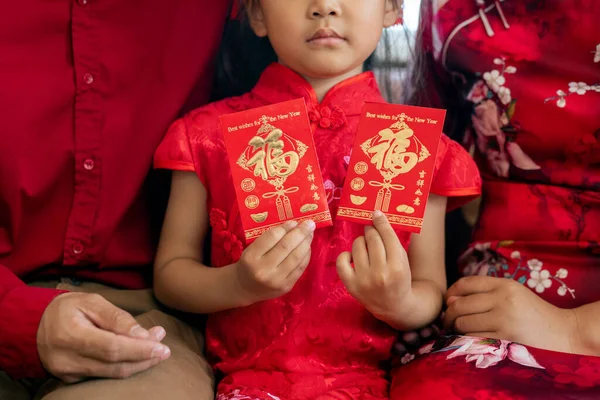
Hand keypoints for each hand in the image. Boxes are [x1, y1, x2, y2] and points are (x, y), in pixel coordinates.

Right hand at [37, 292, 170, 382]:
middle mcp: (67, 360)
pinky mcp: (71, 380)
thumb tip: (145, 335)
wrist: (34, 325)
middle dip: (145, 358)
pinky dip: (124, 367)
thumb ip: (118, 318)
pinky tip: (137, 356)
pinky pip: (104, 377)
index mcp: (71, 335)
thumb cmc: (67, 308)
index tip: (162, 346)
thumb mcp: (92, 302)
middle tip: (165, 348)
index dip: (140, 350)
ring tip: (156, 349)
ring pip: (112, 375)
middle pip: (115, 366)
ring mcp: (68, 373)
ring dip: (139, 364)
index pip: (112, 348)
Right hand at [234, 219, 314, 303]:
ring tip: (310, 234)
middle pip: (286, 246)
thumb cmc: (249, 264)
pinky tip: (307, 247)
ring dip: (306, 243)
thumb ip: (268, 239)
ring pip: (296, 257)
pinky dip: (306, 255)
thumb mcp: (251, 249)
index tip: (294, 222)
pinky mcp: (287, 286)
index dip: (286, 227)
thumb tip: (293, 226)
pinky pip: (300, 268)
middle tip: (309, 223)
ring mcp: (277, 280)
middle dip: (301, 233)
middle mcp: (264, 269)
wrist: (245, 289)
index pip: (272, 237)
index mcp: (251, 256)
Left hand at [336, 211, 411, 324]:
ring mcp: (364, 280)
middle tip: (370, 229)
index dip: (380, 222)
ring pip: (357, 246)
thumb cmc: (400, 279)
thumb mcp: (402, 260)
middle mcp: (380, 273)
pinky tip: (353, 256)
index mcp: (398, 266)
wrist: (394, 306)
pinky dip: (346, 254)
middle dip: (371, 230)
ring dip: (361, 240)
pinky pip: (342, 260)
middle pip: (372, 239)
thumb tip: (377, 217)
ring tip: (365, 245)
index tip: (376, 214)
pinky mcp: (351, 285)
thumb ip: (392, 241)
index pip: (387, 236)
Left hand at [444, 276, 577, 352]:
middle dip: (448, 314)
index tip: (447, 302)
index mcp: (504, 284)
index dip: (451, 292)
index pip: (466, 283)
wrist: (563, 332)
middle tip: (446, 321)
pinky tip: (466, 339)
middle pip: (460, 303)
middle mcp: (502, 297)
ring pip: (464, 321)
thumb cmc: (535, 313)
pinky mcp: (505, 334)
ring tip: (454, 330)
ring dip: (454, 328)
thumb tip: (450, 300)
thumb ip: (485, 293)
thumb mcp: (513, 294)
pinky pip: (474, 336)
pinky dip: (465, 338)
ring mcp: (503, 316)